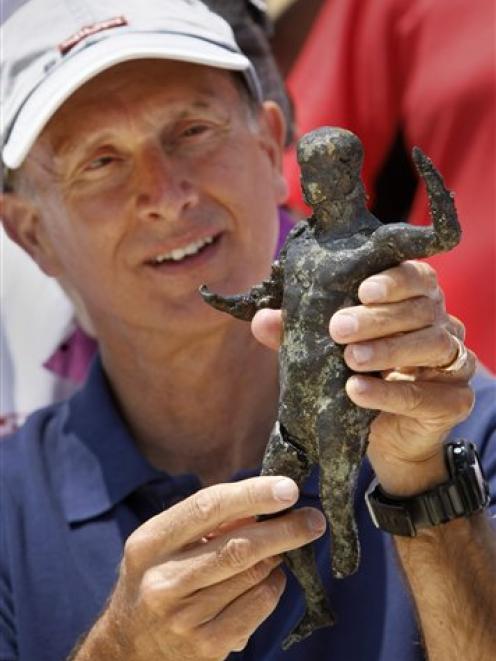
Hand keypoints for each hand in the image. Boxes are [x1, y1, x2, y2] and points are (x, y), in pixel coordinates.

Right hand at [81, 477, 324, 659]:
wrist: (128, 649)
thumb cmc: (156, 578)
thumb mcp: (165, 544)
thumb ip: (206, 521)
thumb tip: (262, 503)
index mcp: (150, 543)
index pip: (208, 507)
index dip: (253, 494)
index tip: (289, 489)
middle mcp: (162, 580)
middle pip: (238, 547)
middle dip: (284, 530)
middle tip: (314, 519)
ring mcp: (184, 618)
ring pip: (253, 576)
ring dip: (277, 557)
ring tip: (280, 549)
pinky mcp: (206, 647)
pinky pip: (258, 606)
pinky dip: (274, 587)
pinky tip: (269, 579)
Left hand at [252, 261, 475, 496]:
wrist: (385, 436)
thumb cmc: (358, 378)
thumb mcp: (325, 352)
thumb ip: (298, 335)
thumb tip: (262, 319)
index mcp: (415, 302)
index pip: (416, 276)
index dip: (393, 280)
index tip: (362, 290)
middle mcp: (443, 325)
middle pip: (422, 310)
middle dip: (378, 318)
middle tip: (338, 329)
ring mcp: (455, 362)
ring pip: (432, 345)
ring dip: (387, 350)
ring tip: (350, 360)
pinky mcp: (455, 400)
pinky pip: (428, 394)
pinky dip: (391, 393)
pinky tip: (358, 392)